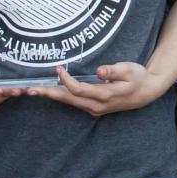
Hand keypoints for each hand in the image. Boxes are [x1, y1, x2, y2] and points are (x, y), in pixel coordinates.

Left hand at [30, 62, 167, 115]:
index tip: (58, 68)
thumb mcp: (130, 69)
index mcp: (105, 95)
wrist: (147, 92)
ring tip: (34, 91)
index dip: (66, 80)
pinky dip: (61, 97)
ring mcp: (95, 108)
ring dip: (52, 96)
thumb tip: (99, 71)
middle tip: (29, 90)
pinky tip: (51, 92)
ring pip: (70, 103)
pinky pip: (74, 103)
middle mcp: (97, 105)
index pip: (79, 90)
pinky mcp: (94, 107)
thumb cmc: (138, 77)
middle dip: (49, 94)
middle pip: (68, 100)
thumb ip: (114, 70)